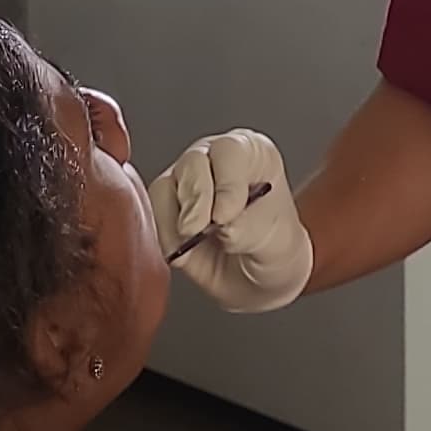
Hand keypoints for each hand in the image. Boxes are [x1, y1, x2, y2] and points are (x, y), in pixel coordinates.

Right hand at [161, 131, 311, 311]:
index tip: (226, 216)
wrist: (258, 279)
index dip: (226, 184)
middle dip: (195, 202)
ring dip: (176, 223)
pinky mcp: (165, 207)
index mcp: (251, 154)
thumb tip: (222, 226)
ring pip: (165, 187)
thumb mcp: (278, 240)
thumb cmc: (275, 248)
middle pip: (192, 164)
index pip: (230, 152)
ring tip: (197, 243)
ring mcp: (187, 181)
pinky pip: (152, 216)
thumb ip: (249, 228)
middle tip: (199, 231)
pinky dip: (165, 238)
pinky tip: (185, 251)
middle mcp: (215, 160)